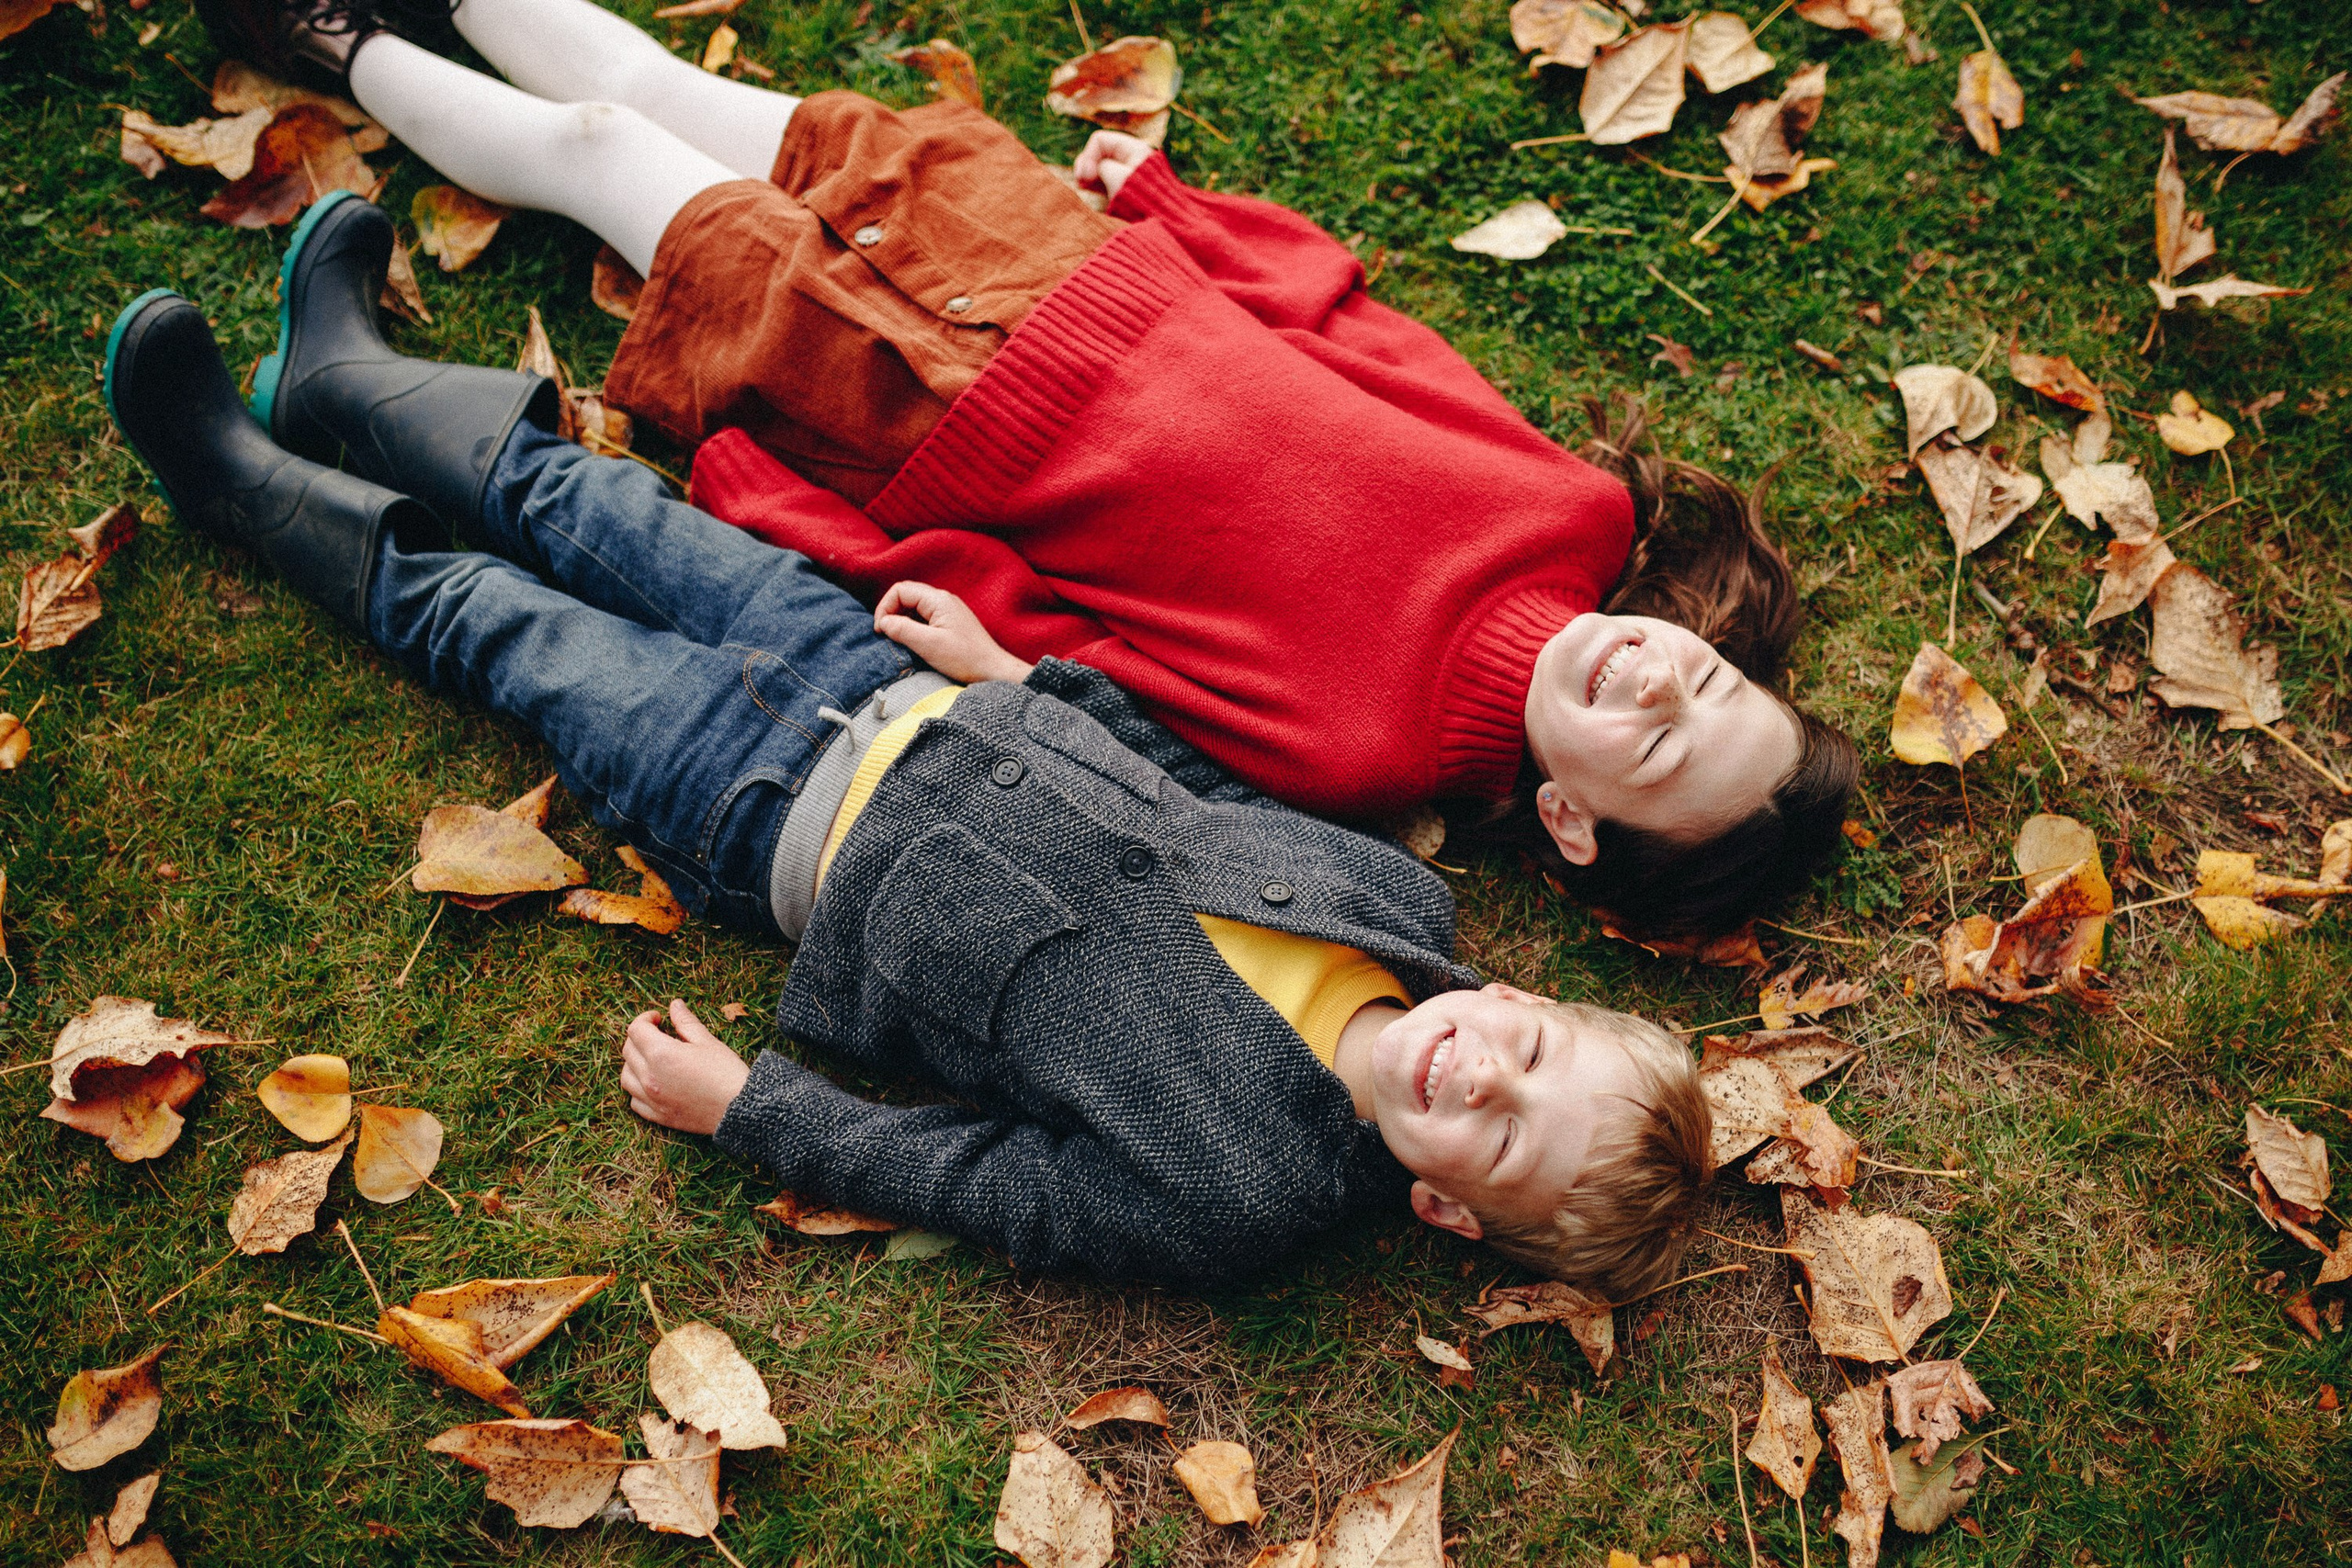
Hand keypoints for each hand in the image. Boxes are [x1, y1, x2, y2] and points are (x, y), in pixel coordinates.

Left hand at [619, 1000, 750, 1134]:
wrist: (739, 1108)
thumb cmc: (726, 1072)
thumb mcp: (707, 1041)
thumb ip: (686, 1022)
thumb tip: (674, 1005)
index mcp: (661, 1054)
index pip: (636, 1030)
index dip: (646, 1018)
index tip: (659, 1018)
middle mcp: (650, 1077)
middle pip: (628, 1051)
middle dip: (640, 1038)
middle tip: (658, 1035)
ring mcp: (651, 1098)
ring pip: (626, 1077)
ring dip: (634, 1063)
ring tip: (652, 1059)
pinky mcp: (658, 1115)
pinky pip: (634, 1101)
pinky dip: (638, 1089)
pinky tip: (653, 1083)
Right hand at [874, 581, 1034, 684]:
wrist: (993, 671)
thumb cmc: (965, 659)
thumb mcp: (928, 645)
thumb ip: (903, 629)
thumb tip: (884, 622)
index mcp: (938, 600)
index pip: (900, 590)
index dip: (885, 607)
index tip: (882, 630)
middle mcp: (943, 600)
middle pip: (907, 595)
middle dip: (891, 613)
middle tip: (886, 635)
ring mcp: (948, 611)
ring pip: (914, 607)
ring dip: (902, 621)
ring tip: (899, 641)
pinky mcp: (950, 623)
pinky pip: (924, 617)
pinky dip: (913, 627)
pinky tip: (913, 643)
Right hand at [1072, 130, 1154, 199]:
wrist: (1161, 221)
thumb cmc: (1140, 197)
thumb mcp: (1116, 176)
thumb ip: (1099, 166)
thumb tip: (1090, 171)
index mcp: (1132, 149)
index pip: (1100, 141)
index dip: (1088, 156)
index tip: (1086, 176)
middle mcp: (1130, 159)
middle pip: (1098, 153)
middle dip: (1085, 166)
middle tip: (1081, 182)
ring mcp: (1126, 174)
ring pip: (1098, 169)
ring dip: (1088, 177)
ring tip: (1083, 188)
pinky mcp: (1123, 190)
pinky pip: (1103, 183)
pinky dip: (1094, 187)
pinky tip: (1089, 193)